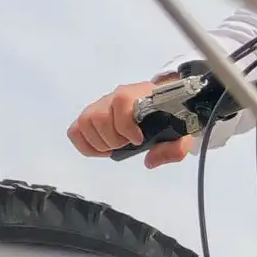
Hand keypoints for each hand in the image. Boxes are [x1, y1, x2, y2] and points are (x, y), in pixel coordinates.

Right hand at [67, 79, 193, 168]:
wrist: (165, 102)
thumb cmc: (170, 116)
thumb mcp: (180, 134)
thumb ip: (173, 148)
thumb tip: (150, 161)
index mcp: (140, 95)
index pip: (123, 101)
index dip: (126, 124)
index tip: (137, 140)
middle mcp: (116, 96)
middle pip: (99, 116)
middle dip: (112, 139)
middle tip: (125, 145)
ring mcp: (102, 104)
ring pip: (85, 121)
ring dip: (98, 142)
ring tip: (114, 147)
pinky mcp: (92, 114)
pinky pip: (76, 129)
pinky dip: (84, 143)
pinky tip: (101, 148)